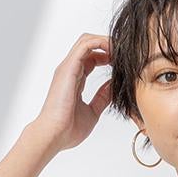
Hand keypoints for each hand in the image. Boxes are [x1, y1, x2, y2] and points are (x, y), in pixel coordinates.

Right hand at [30, 34, 112, 153]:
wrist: (54, 135)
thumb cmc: (68, 129)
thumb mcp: (93, 111)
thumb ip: (103, 97)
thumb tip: (114, 87)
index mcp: (75, 78)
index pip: (91, 58)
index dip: (107, 56)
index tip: (121, 62)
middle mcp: (70, 69)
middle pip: (89, 45)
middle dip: (107, 45)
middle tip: (123, 53)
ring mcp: (68, 67)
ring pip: (87, 41)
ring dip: (105, 41)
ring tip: (120, 49)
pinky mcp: (69, 68)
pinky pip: (85, 46)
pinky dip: (100, 43)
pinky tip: (113, 51)